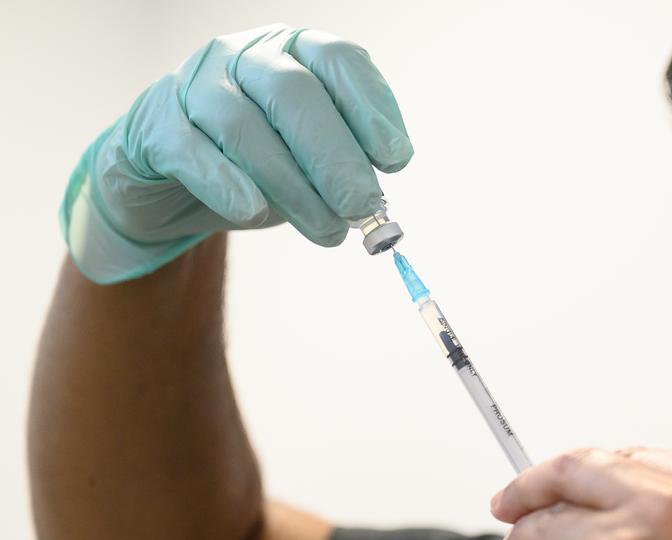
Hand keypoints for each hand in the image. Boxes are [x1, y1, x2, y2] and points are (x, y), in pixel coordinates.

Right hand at [61, 24, 412, 283]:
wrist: (170, 188)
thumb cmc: (256, 169)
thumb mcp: (309, 166)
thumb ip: (342, 173)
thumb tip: (374, 203)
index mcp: (293, 53)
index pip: (337, 61)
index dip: (370, 107)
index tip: (396, 159)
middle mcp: (244, 55)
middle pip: (293, 93)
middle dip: (335, 155)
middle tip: (363, 207)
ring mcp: (193, 84)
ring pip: (243, 125)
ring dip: (292, 186)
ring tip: (327, 232)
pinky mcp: (154, 126)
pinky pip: (188, 148)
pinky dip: (224, 181)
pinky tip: (252, 212)